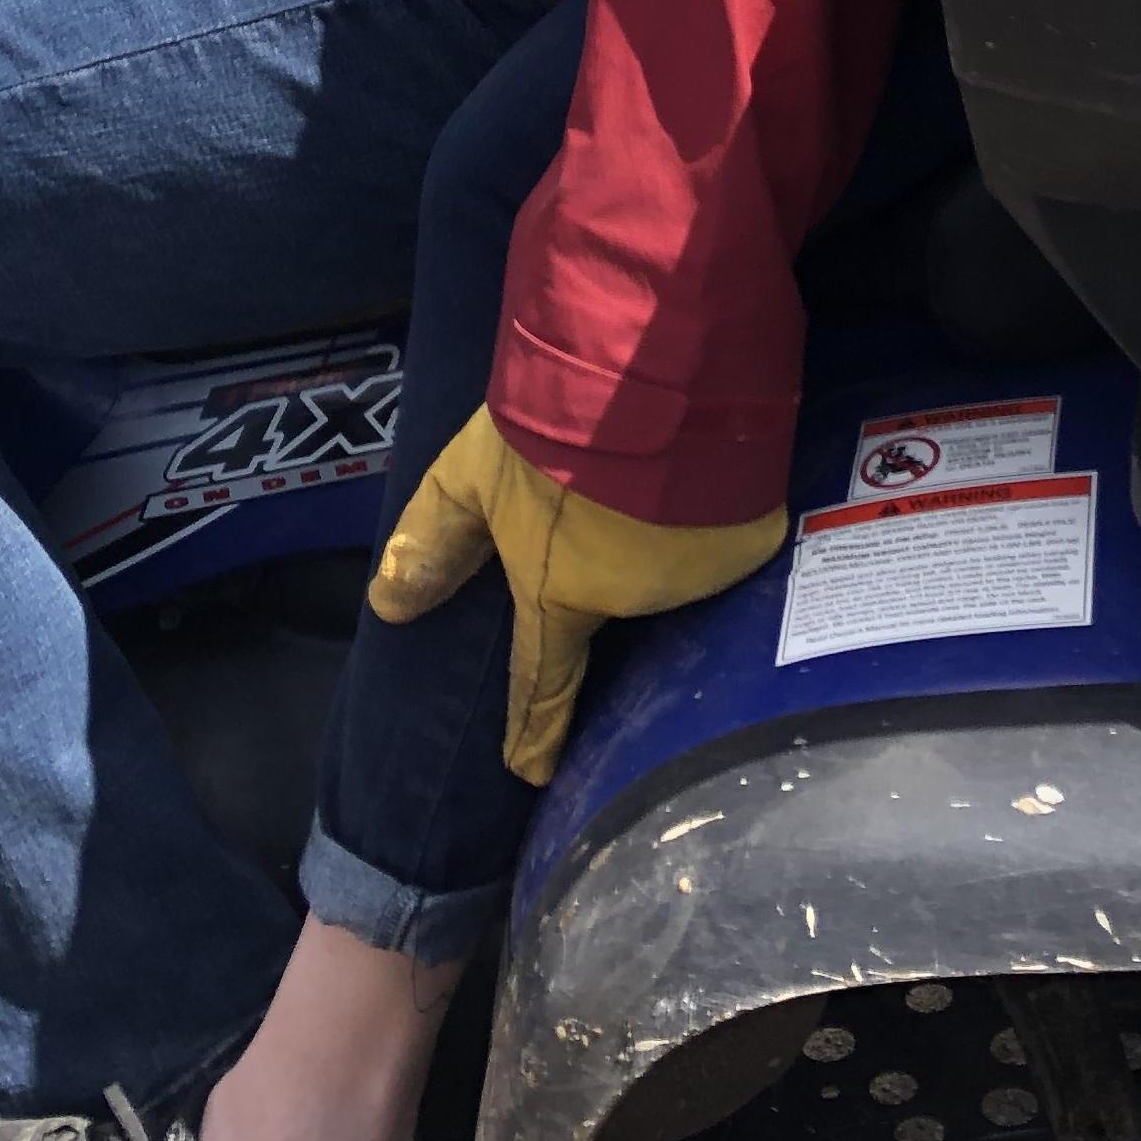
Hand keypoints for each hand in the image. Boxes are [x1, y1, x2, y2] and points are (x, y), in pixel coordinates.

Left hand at [366, 406, 787, 782]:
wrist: (654, 366)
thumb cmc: (552, 425)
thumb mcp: (472, 474)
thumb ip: (433, 540)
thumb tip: (387, 607)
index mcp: (562, 593)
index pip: (542, 678)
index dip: (534, 728)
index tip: (530, 774)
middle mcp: (634, 599)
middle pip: (615, 590)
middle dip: (609, 556)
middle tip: (602, 502)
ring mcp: (698, 573)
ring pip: (671, 560)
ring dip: (662, 530)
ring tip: (652, 471)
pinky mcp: (753, 540)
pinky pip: (726, 532)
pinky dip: (712, 510)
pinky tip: (703, 473)